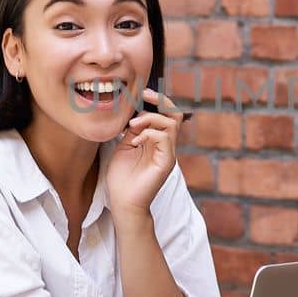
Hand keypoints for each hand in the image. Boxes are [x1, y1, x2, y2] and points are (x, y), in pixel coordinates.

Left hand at [105, 87, 185, 219]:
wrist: (123, 203)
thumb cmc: (122, 178)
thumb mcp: (124, 146)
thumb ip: (133, 130)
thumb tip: (136, 113)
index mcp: (157, 141)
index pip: (166, 114)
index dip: (156, 100)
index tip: (141, 93)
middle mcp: (166, 146)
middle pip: (175, 114)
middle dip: (160, 101)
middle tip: (144, 95)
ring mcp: (168, 154)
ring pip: (171, 123)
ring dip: (150, 118)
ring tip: (132, 126)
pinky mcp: (166, 163)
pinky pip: (165, 138)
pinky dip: (149, 133)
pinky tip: (135, 141)